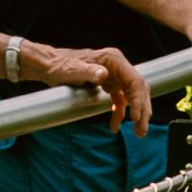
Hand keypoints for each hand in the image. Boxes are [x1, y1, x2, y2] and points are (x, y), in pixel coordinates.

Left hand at [24, 44, 151, 132]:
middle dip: (142, 110)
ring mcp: (114, 76)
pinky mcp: (108, 85)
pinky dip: (120, 113)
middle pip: (138, 89)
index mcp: (113, 59)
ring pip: (132, 96)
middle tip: (140, 130)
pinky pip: (120, 100)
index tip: (135, 117)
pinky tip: (115, 126)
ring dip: (136, 114)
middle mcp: (117, 66)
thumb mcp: (72, 69)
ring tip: (138, 133)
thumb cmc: (59, 65)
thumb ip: (88, 71)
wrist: (49, 66)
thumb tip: (104, 74)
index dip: (138, 99)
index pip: (135, 80)